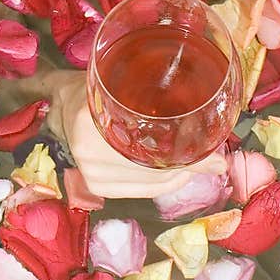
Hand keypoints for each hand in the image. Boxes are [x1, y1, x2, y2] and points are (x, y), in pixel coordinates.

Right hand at [53, 71, 221, 199]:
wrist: (68, 99)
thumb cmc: (102, 88)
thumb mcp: (131, 89)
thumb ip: (166, 108)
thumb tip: (206, 126)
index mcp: (92, 124)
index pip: (149, 151)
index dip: (186, 154)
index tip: (212, 151)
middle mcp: (88, 154)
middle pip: (151, 171)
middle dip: (186, 165)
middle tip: (209, 158)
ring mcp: (89, 172)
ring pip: (148, 184)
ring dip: (176, 176)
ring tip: (193, 164)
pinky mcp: (95, 184)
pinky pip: (138, 191)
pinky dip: (160, 184)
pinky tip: (174, 175)